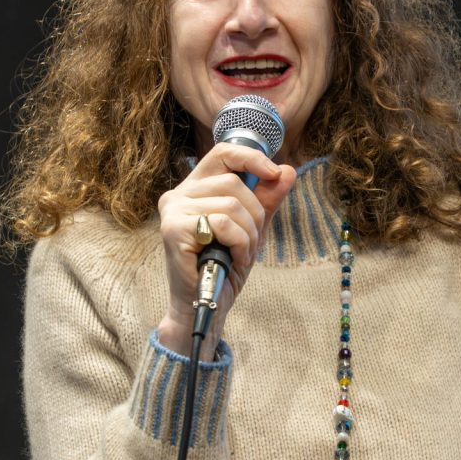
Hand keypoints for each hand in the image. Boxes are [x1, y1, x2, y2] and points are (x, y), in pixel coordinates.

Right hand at [156, 143, 295, 357]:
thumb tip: (288, 171)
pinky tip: (234, 259)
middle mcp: (178, 195)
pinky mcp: (173, 230)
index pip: (223, 153)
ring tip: (242, 254)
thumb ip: (267, 200)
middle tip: (252, 242)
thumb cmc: (223, 267)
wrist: (204, 306)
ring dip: (248, 233)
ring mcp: (173, 211)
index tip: (274, 173)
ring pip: (230, 203)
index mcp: (194, 188)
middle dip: (255, 213)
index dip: (251, 158)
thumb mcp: (252, 229)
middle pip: (232, 181)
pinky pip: (222, 223)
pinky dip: (238, 243)